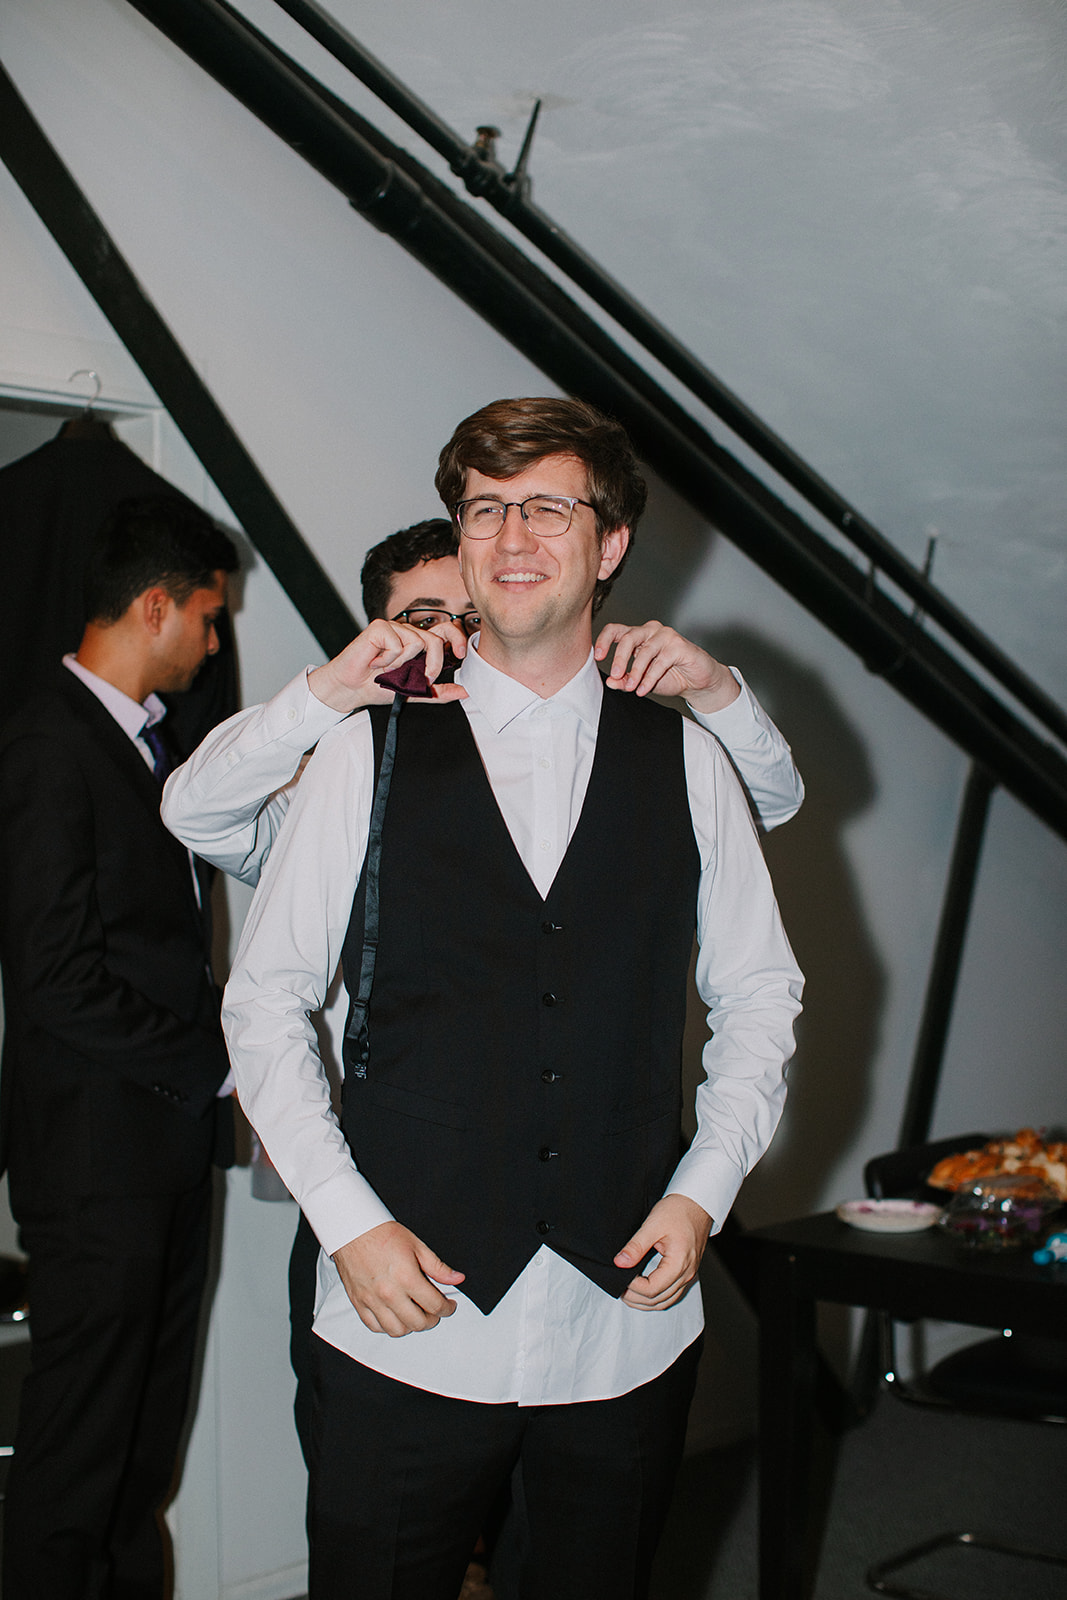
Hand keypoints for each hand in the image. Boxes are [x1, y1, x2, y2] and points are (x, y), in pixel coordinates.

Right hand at [308, 619, 468, 713]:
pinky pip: (398, 644)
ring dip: (403, 664)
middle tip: (424, 677)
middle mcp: (408, 633)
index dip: (457, 638)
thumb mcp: (414, 692)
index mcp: (418, 644)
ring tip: (387, 669)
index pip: (445, 631)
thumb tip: (464, 692)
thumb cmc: (377, 686)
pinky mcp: (379, 627)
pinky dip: (388, 659)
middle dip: (434, 662)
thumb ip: (438, 692)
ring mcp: (394, 628)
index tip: (460, 654)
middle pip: (435, 639)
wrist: (351, 689)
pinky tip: (376, 662)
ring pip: (417, 642)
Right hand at [331, 1220, 465, 1336]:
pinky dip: (388, 1327)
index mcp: (406, 1277)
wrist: (351, 1230)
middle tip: (434, 1311)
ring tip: (415, 1315)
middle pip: (418, 1323)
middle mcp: (389, 1293)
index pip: (434, 1305)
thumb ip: (437, 1266)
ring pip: (397, 1330)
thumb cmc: (382, 1234)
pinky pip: (375, 1327)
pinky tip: (395, 1316)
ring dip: (410, 1326)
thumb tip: (457, 1278)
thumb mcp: (416, 1245)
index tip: (449, 1306)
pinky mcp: (358, 1303)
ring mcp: (372, 1300)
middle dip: (432, 1320)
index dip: (447, 1308)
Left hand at [594, 622, 739, 712]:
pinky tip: (644, 689)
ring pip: (644, 651)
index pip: (615, 630)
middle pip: (628, 637)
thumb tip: (610, 682)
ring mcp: (665, 636)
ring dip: (635, 672)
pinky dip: (650, 678)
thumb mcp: (641, 681)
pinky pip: (660, 661)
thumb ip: (625, 680)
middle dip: (619, 657)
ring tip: (632, 688)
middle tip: (615, 674)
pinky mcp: (679, 645)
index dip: (604, 641)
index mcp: (638, 635)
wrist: (696, 682)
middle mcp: (650, 631)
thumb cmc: (669, 675)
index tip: (597, 657)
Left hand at [615, 1194, 711, 1310]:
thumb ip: (635, 1246)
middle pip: (658, 1299)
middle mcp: (686, 1273)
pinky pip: (672, 1294)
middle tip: (618, 1288)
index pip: (652, 1289)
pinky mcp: (687, 1271)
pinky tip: (643, 1293)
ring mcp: (688, 1274)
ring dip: (645, 1302)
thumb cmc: (678, 1210)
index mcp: (679, 1263)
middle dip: (636, 1299)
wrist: (697, 1203)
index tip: (621, 1277)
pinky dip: (656, 1298)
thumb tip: (620, 1262)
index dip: (633, 1288)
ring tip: (627, 1294)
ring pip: (666, 1301)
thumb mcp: (653, 1224)